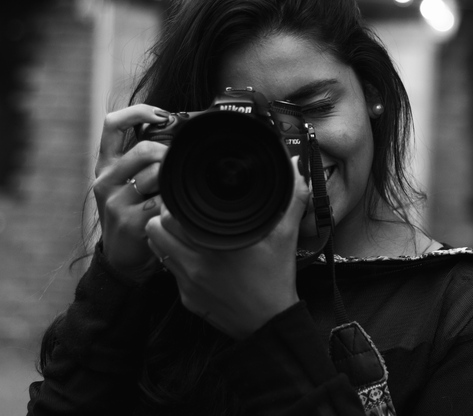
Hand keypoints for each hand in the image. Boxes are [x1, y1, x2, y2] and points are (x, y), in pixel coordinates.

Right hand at [93, 104, 170, 279]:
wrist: (122, 257)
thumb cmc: (133, 213)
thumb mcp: (128, 184)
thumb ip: (143, 161)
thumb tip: (177, 133)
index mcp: (106, 165)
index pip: (112, 125)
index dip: (137, 113)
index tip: (161, 114)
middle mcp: (106, 180)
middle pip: (144, 150)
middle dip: (169, 153)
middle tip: (182, 163)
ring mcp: (115, 202)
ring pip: (155, 175)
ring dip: (173, 180)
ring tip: (179, 190)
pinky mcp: (129, 222)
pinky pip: (163, 203)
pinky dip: (175, 203)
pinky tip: (178, 209)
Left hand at [145, 157, 309, 338]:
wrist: (270, 322)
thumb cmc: (277, 279)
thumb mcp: (287, 236)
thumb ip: (292, 198)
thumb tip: (297, 168)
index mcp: (217, 244)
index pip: (172, 214)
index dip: (177, 203)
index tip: (189, 200)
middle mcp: (196, 263)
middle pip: (156, 228)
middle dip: (168, 217)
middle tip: (185, 214)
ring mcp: (187, 283)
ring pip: (156, 248)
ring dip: (165, 237)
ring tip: (183, 232)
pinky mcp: (186, 298)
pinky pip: (168, 271)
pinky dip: (175, 260)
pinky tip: (193, 256)